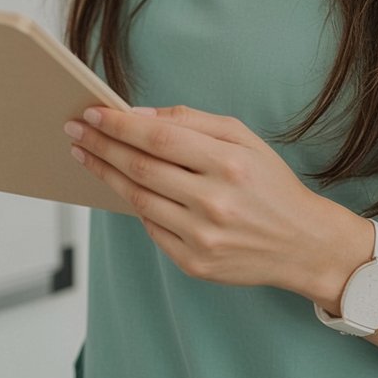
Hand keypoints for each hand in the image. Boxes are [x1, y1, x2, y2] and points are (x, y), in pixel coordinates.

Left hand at [65, 104, 371, 306]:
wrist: (302, 244)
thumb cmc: (270, 185)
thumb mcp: (244, 140)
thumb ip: (193, 122)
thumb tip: (141, 115)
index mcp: (227, 163)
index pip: (157, 137)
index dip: (118, 125)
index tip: (91, 113)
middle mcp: (213, 201)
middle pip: (140, 168)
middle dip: (101, 146)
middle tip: (75, 131)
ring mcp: (202, 236)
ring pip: (138, 200)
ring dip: (106, 175)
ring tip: (86, 156)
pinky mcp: (194, 263)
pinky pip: (151, 229)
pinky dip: (133, 206)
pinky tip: (120, 187)